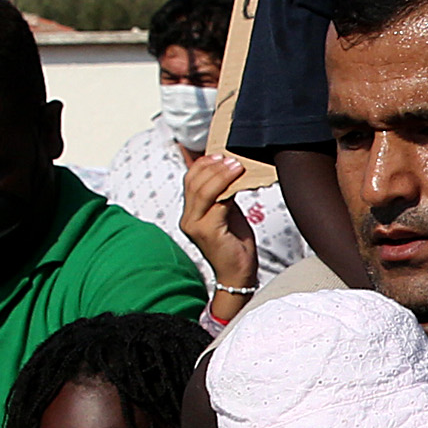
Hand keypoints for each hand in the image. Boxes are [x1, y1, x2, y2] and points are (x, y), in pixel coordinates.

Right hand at [180, 150, 266, 309]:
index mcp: (190, 213)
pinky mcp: (208, 231)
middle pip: (194, 182)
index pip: (190, 180)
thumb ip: (223, 194)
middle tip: (231, 159)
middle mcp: (188, 218)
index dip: (202, 164)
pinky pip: (217, 203)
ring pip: (204, 190)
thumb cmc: (235, 244)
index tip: (218, 153)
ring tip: (236, 166)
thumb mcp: (227, 213)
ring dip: (221, 174)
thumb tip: (227, 170)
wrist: (238, 273)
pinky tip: (239, 181)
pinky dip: (228, 188)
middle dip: (213, 167)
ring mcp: (195, 225)